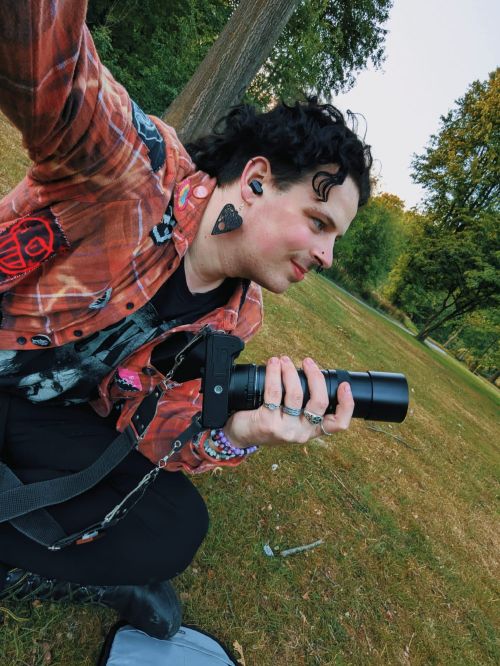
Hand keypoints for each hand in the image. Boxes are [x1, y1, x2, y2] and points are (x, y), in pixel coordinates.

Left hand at [223, 356, 354, 445]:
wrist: (239, 435)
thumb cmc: (267, 420)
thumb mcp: (289, 418)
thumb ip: (303, 404)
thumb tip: (311, 374)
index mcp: (311, 431)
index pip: (338, 424)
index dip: (347, 405)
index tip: (344, 385)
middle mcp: (301, 433)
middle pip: (319, 402)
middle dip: (315, 376)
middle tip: (307, 362)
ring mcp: (285, 429)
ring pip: (296, 394)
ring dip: (290, 371)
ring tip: (284, 360)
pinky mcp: (268, 423)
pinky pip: (274, 392)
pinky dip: (274, 373)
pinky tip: (273, 364)